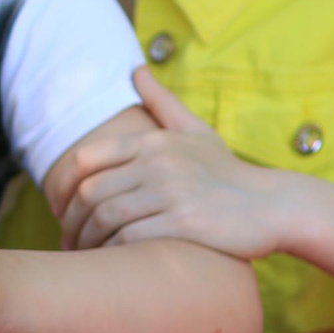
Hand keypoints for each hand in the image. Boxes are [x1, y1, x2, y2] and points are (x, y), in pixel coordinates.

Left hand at [53, 68, 288, 259]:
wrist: (274, 207)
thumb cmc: (229, 172)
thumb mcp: (196, 130)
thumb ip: (162, 101)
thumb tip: (136, 69)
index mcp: (153, 141)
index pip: (86, 158)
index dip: (62, 187)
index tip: (59, 209)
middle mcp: (158, 162)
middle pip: (91, 192)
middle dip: (70, 221)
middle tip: (67, 240)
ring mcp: (172, 192)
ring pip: (105, 217)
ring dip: (86, 240)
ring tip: (82, 255)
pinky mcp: (185, 223)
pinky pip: (130, 238)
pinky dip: (111, 252)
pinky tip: (110, 262)